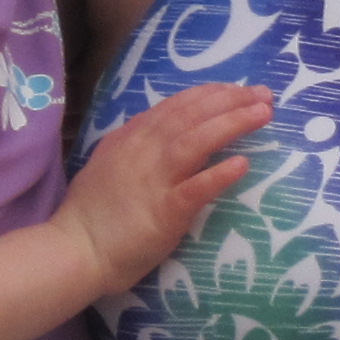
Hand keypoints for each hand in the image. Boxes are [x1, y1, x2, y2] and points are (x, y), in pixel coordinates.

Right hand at [57, 82, 272, 293]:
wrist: (75, 250)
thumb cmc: (93, 213)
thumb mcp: (111, 163)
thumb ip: (138, 145)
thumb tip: (165, 131)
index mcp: (131, 138)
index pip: (177, 105)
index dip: (211, 94)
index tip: (238, 89)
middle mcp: (143, 150)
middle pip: (193, 115)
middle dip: (231, 100)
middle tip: (264, 94)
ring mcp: (153, 179)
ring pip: (196, 140)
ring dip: (233, 124)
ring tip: (263, 114)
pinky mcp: (164, 211)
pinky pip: (196, 188)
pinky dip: (219, 174)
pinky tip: (243, 164)